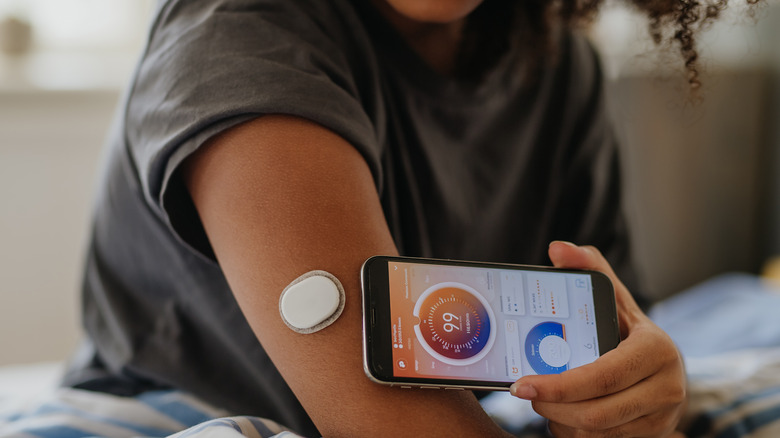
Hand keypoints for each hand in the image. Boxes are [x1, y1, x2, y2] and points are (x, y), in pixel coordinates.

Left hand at [510, 241, 686, 436]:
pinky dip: (574, 432)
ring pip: (597, 433)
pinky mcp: (653, 437)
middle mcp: (668, 388)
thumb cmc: (630, 330)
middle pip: (597, 412)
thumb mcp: (616, 298)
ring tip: (542, 399)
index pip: (602, 376)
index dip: (559, 384)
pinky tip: (562, 413)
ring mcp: (663, 418)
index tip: (521, 383)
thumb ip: (590, 270)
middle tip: (524, 391)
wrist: (667, 369)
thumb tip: (558, 249)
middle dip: (552, 405)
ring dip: (561, 420)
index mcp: (656, 349)